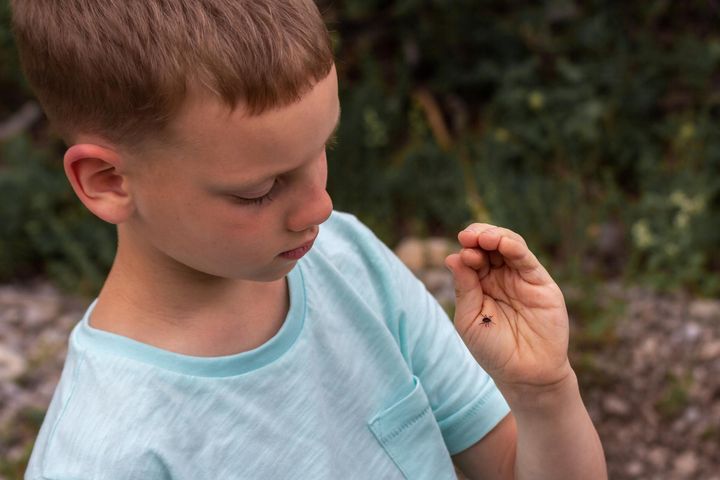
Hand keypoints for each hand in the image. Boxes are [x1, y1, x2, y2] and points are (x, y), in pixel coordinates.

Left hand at [445, 224, 571, 395]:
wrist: (526, 374)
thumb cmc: (493, 350)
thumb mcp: (469, 320)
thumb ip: (464, 289)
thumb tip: (452, 257)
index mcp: (479, 284)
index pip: (472, 257)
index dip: (466, 249)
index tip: (461, 253)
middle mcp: (500, 277)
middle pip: (489, 245)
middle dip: (477, 236)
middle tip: (468, 237)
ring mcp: (520, 278)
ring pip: (509, 245)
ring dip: (495, 236)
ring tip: (483, 237)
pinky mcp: (540, 283)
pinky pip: (527, 260)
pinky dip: (515, 247)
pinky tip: (503, 243)